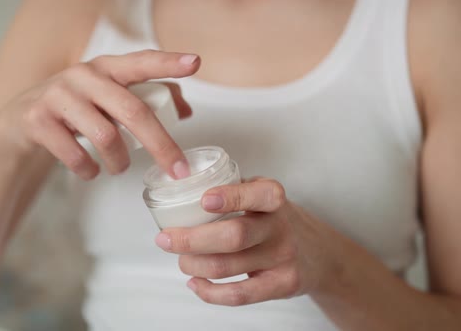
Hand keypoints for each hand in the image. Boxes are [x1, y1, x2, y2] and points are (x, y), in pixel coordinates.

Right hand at [0, 50, 199, 179]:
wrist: (21, 119)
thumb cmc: (76, 107)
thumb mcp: (109, 98)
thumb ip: (146, 99)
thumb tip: (184, 111)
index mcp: (106, 68)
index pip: (141, 61)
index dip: (168, 62)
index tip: (194, 63)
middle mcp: (84, 76)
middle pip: (133, 110)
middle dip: (161, 145)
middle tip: (177, 170)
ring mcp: (59, 96)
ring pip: (106, 137)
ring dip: (119, 162)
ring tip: (118, 168)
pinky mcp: (38, 119)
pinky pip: (76, 155)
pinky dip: (88, 170)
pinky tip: (89, 170)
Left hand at [155, 177, 338, 305]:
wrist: (320, 254)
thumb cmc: (276, 220)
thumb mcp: (262, 196)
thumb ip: (232, 192)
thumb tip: (180, 192)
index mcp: (273, 198)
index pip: (256, 195)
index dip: (230, 198)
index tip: (204, 200)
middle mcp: (280, 226)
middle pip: (233, 236)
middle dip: (191, 240)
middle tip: (165, 240)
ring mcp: (282, 257)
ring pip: (227, 266)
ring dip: (193, 265)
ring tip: (182, 260)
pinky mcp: (282, 284)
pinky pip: (239, 294)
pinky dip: (210, 292)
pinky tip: (196, 283)